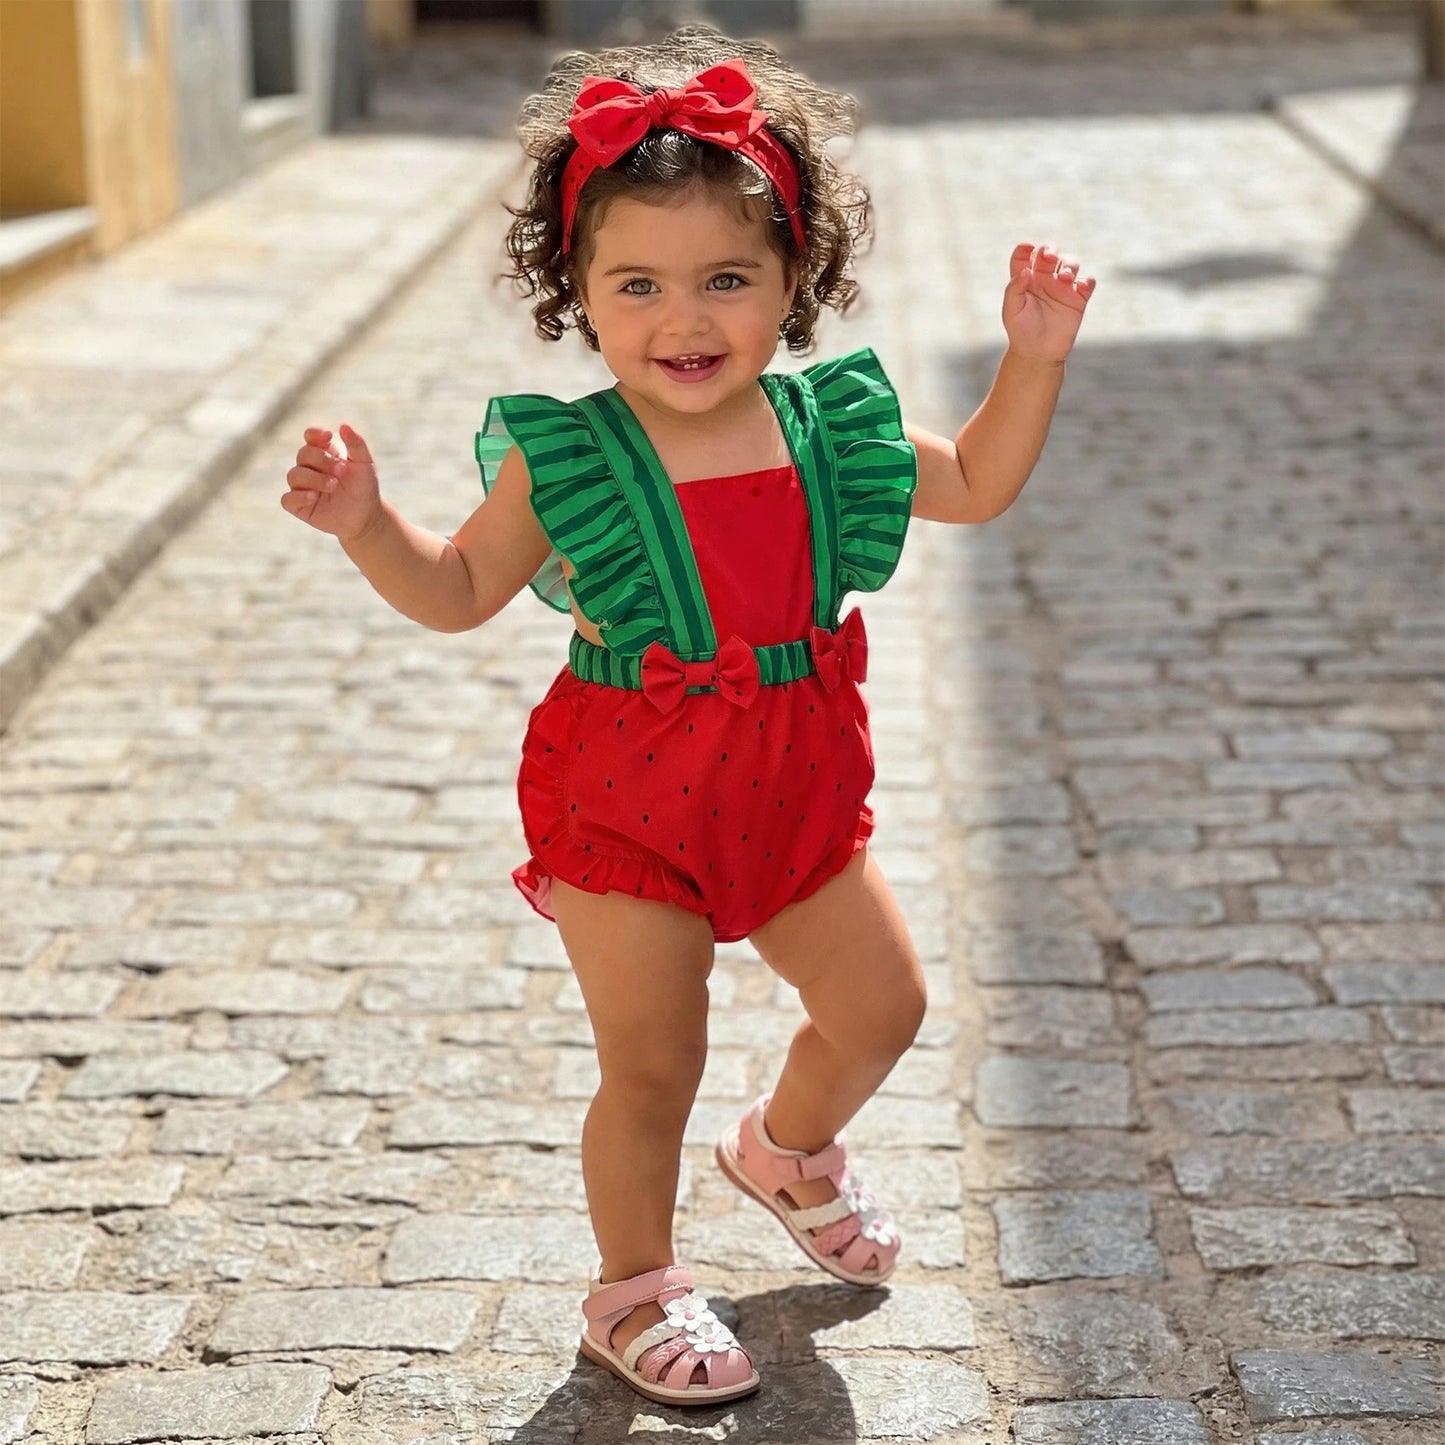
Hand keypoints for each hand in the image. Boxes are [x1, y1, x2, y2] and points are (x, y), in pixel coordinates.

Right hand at [282, 423, 381, 541]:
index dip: (314, 434)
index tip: (328, 436)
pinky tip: (314, 497)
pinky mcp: (299, 506)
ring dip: (314, 478)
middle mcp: (309, 468)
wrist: (366, 516)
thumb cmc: (364, 487)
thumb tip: (344, 425)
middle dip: (322, 460)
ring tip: (333, 486)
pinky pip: (287, 499)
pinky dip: (299, 496)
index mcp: (323, 454)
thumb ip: (356, 444)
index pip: (310, 437)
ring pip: (294, 475)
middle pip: (303, 454)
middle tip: (341, 471)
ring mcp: (302, 487)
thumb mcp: (365, 464)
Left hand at [1002, 243, 1095, 363]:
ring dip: (1069, 264)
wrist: (1038, 354)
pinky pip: (1088, 283)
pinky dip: (1088, 281)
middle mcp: (1044, 279)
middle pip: (1049, 254)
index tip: (1027, 249)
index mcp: (1025, 279)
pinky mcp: (1078, 299)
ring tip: (1065, 278)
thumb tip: (1027, 270)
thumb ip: (1015, 288)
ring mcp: (1062, 287)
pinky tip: (1082, 286)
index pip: (1024, 256)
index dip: (1025, 249)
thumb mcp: (1012, 310)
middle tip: (1048, 257)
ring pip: (1070, 263)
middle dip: (1049, 250)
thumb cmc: (1021, 331)